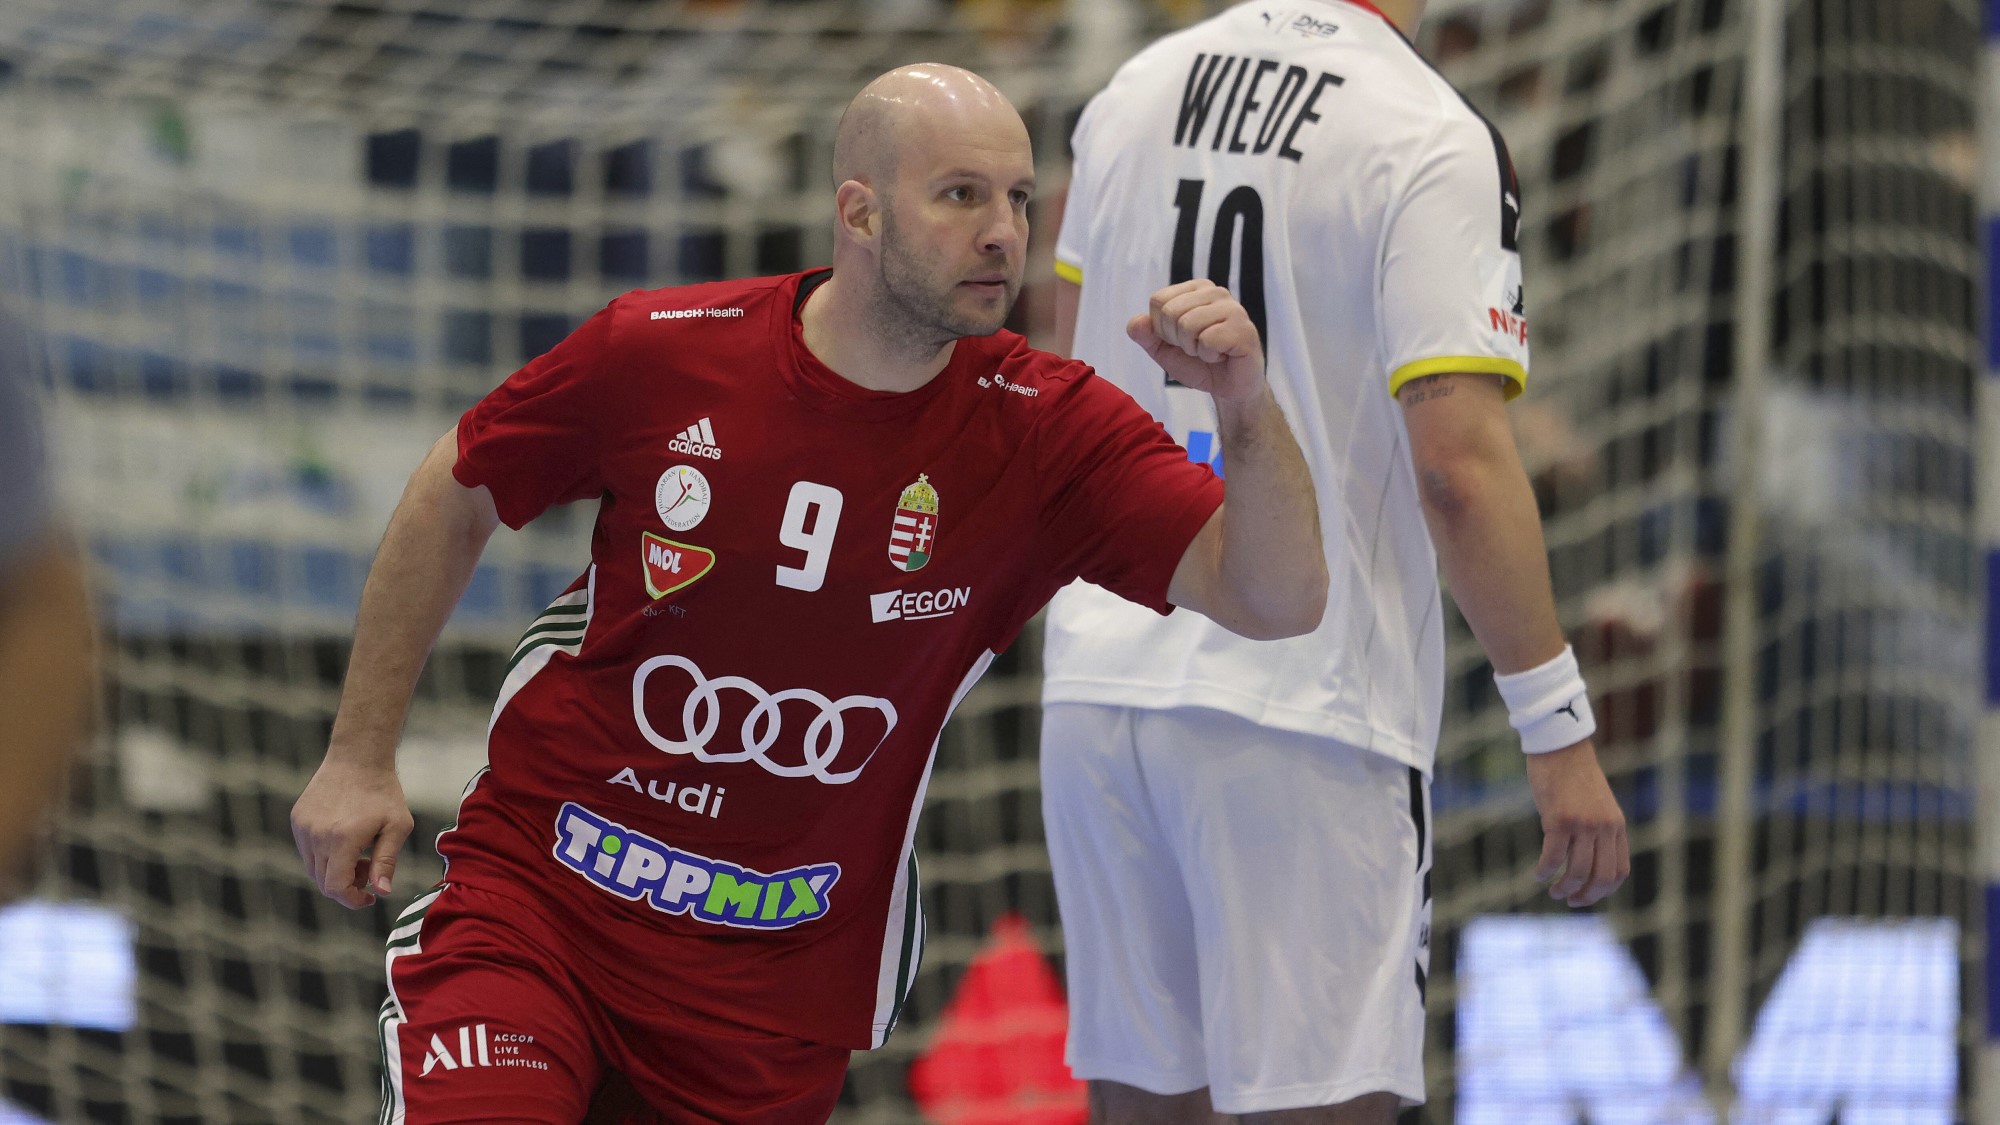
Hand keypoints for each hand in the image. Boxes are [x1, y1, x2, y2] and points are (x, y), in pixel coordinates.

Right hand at [291, 754, 414, 908]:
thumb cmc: (384, 792)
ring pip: (313, 868)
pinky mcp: (297, 819)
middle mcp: (316, 835)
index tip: (369, 897)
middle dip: (348, 885)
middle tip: (368, 868)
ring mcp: (303, 827)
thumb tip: (381, 892)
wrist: (358, 757)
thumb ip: (386, 861)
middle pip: (323, 881)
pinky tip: (344, 838)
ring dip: (335, 870)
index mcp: (341, 839)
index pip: (335, 887)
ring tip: (359, 851)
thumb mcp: (397, 826)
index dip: (352, 899)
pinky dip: (324, 855)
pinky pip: (307, 850)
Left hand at [1127, 280, 1264, 403]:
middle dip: (1177, 340)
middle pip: (1170, 312)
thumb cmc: (1199, 364)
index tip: (1181, 339)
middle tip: (1197, 348)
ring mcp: (1233, 308)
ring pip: (1188, 325)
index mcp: (1196, 290)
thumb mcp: (1164, 351)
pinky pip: (1207, 340)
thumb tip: (1135, 322)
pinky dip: (1209, 356)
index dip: (1161, 328)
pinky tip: (1222, 355)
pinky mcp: (1243, 329)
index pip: (1158, 300)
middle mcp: (1215, 292)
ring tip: (1210, 351)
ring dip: (1194, 349)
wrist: (1229, 387)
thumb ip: (1147, 335)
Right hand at [1525, 739, 1627, 906]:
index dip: (1604, 891)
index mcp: (1616, 825)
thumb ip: (1596, 830)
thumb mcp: (1595, 804)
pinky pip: (1553, 857)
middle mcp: (1604, 827)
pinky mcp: (1559, 820)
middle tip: (1569, 900)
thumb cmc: (1572, 775)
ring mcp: (1583, 824)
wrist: (1560, 746)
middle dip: (1586, 896)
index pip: (1619, 871)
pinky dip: (1544, 872)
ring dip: (1564, 888)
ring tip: (1552, 891)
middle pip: (1601, 877)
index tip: (1587, 897)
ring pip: (1578, 871)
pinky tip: (1538, 875)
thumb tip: (1583, 861)